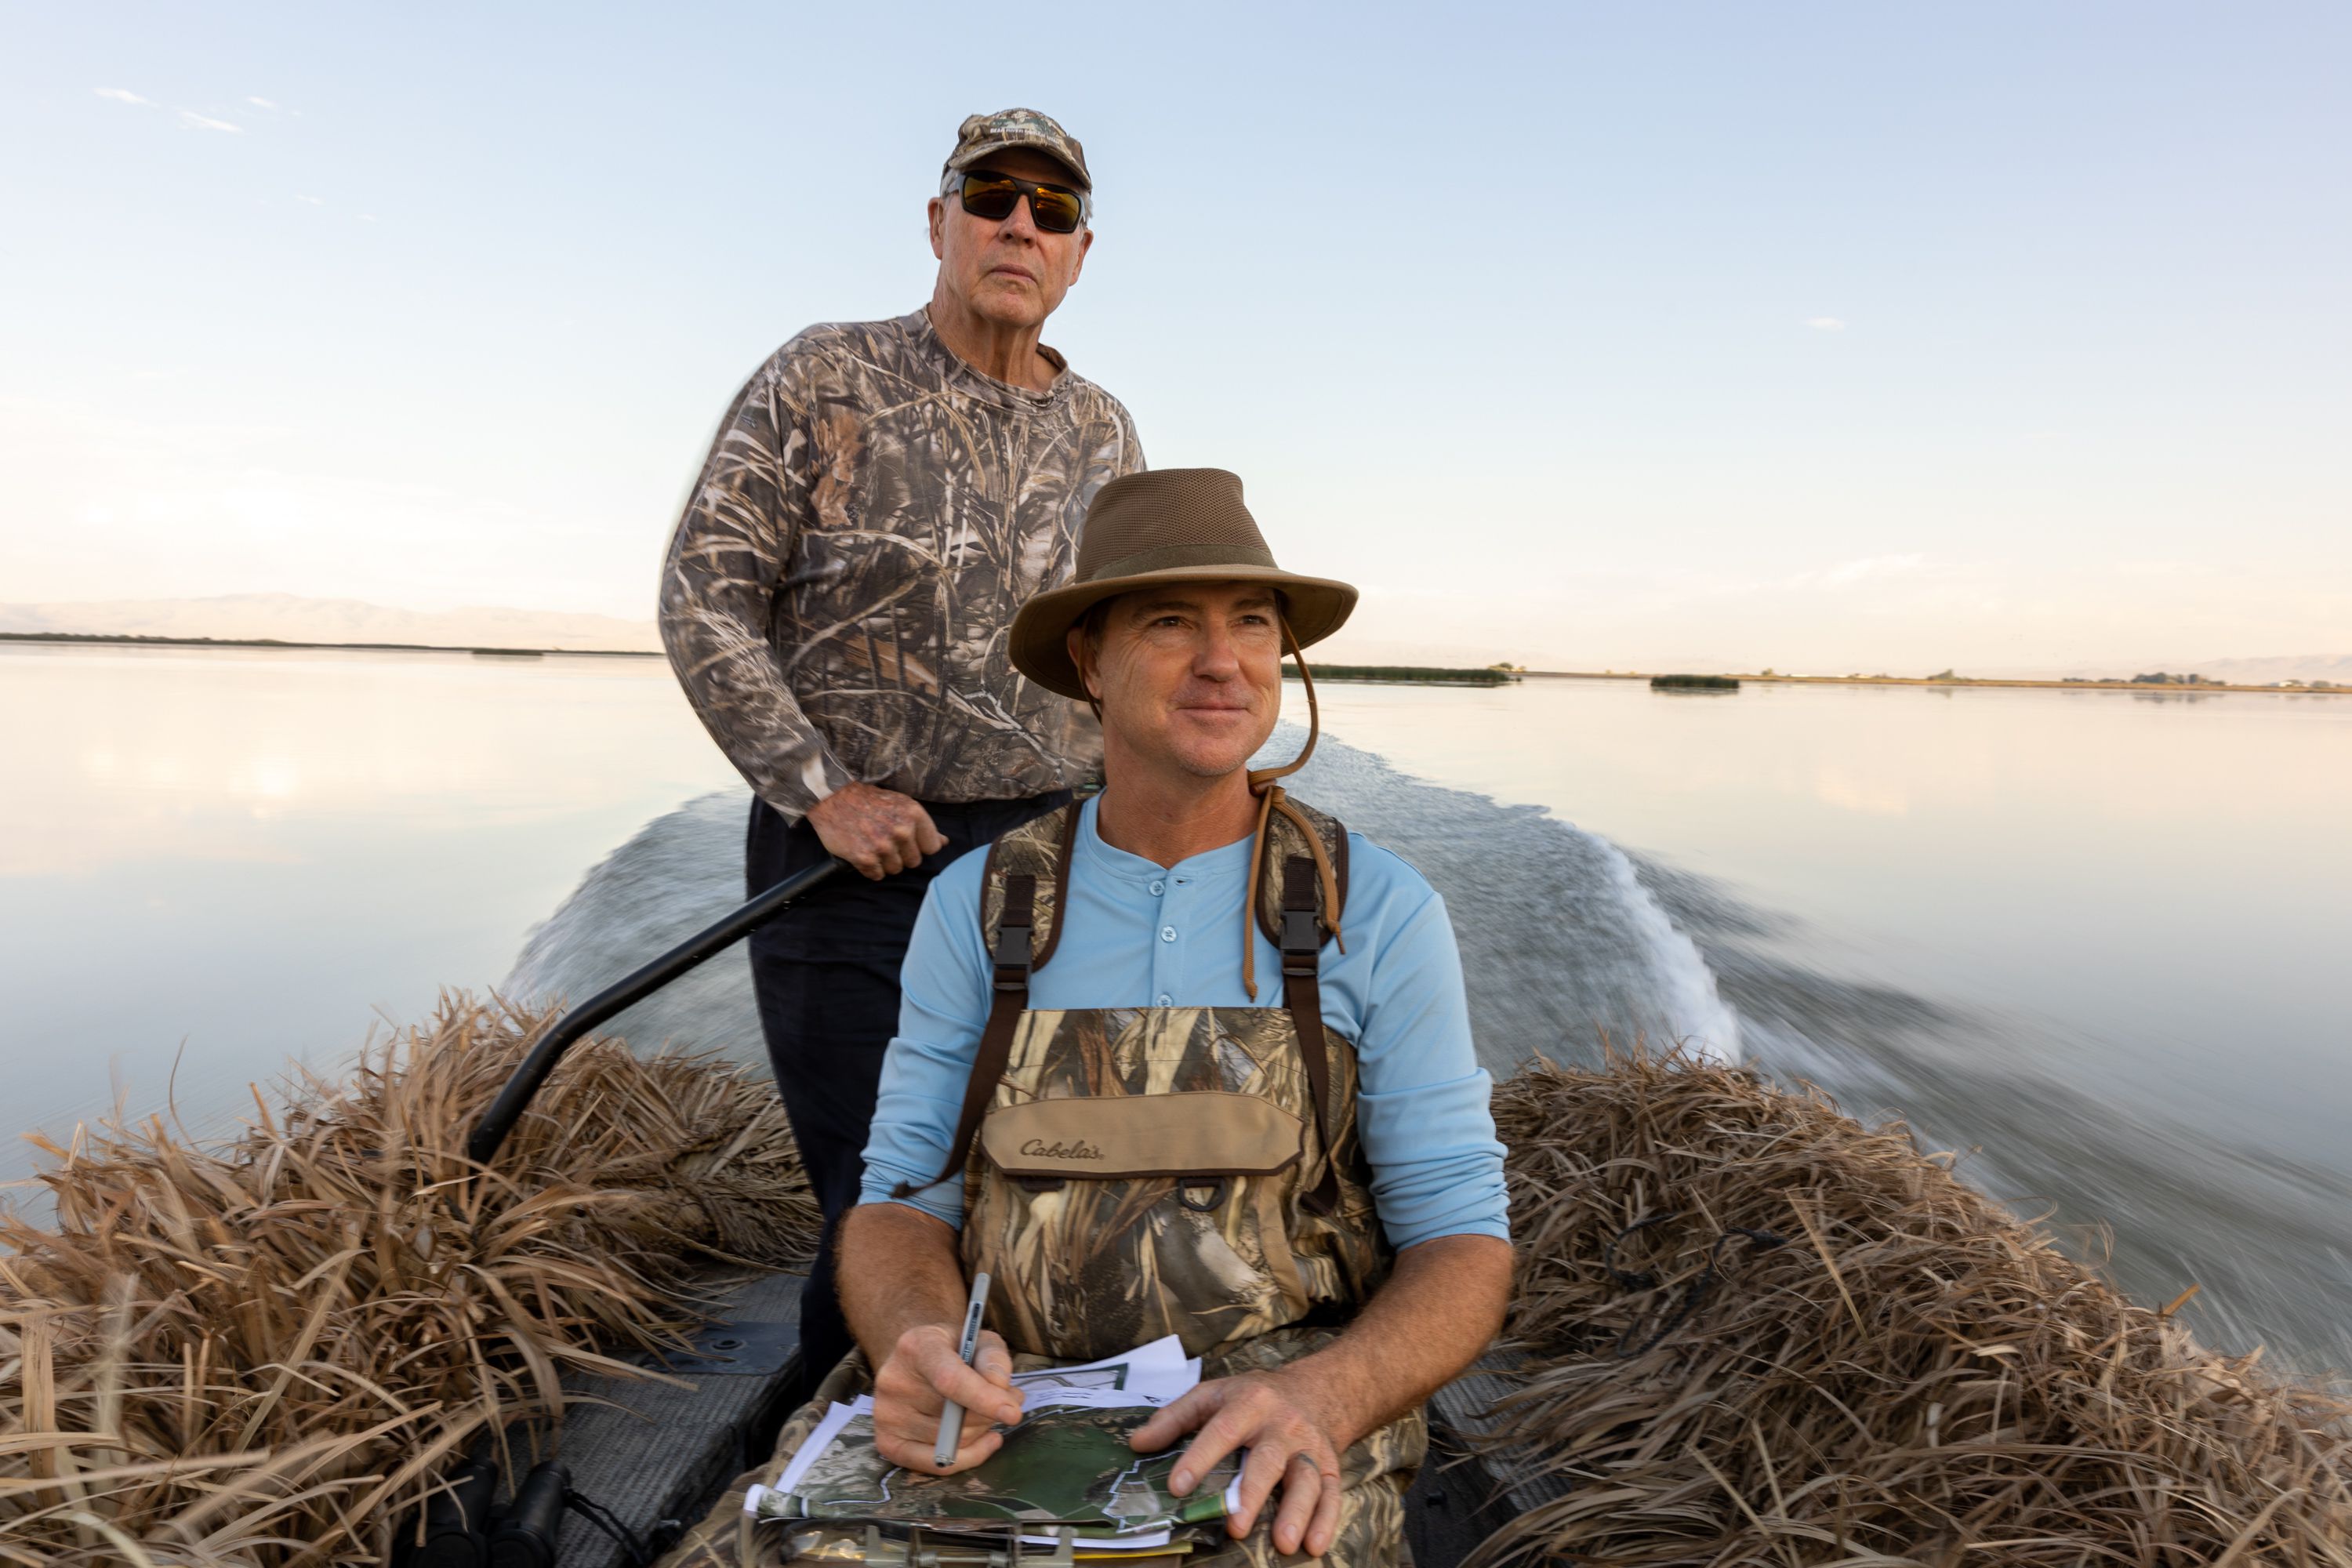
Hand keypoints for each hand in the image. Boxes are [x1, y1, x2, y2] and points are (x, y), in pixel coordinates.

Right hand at [805, 783, 947, 879]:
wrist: (832, 798)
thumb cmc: (869, 800)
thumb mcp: (901, 805)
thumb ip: (924, 826)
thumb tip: (944, 842)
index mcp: (914, 815)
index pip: (932, 847)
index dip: (919, 846)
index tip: (907, 840)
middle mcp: (901, 831)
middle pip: (914, 861)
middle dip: (901, 855)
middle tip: (885, 840)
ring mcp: (883, 846)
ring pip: (896, 870)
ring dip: (885, 862)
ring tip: (873, 844)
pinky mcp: (864, 858)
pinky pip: (877, 875)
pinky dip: (870, 868)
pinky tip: (863, 852)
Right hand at [870, 1323, 1023, 1474]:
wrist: (916, 1361)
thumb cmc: (953, 1350)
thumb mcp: (978, 1339)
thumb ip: (994, 1357)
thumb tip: (999, 1388)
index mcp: (915, 1347)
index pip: (949, 1380)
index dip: (983, 1398)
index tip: (1013, 1413)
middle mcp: (893, 1382)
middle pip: (954, 1417)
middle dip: (990, 1414)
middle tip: (1008, 1401)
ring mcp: (886, 1415)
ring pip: (951, 1442)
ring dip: (982, 1431)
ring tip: (990, 1411)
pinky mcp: (887, 1443)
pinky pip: (938, 1464)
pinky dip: (970, 1456)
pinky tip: (987, 1439)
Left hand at [1128, 1371, 1346, 1556]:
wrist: (1315, 1389)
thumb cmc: (1253, 1398)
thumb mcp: (1212, 1395)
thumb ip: (1174, 1418)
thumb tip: (1137, 1444)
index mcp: (1248, 1403)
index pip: (1221, 1430)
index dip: (1199, 1458)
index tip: (1177, 1487)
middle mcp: (1281, 1424)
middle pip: (1267, 1459)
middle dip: (1252, 1494)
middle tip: (1236, 1527)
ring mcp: (1308, 1446)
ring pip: (1306, 1478)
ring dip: (1296, 1511)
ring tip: (1283, 1543)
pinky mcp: (1330, 1465)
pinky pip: (1331, 1493)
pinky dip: (1326, 1520)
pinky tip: (1314, 1545)